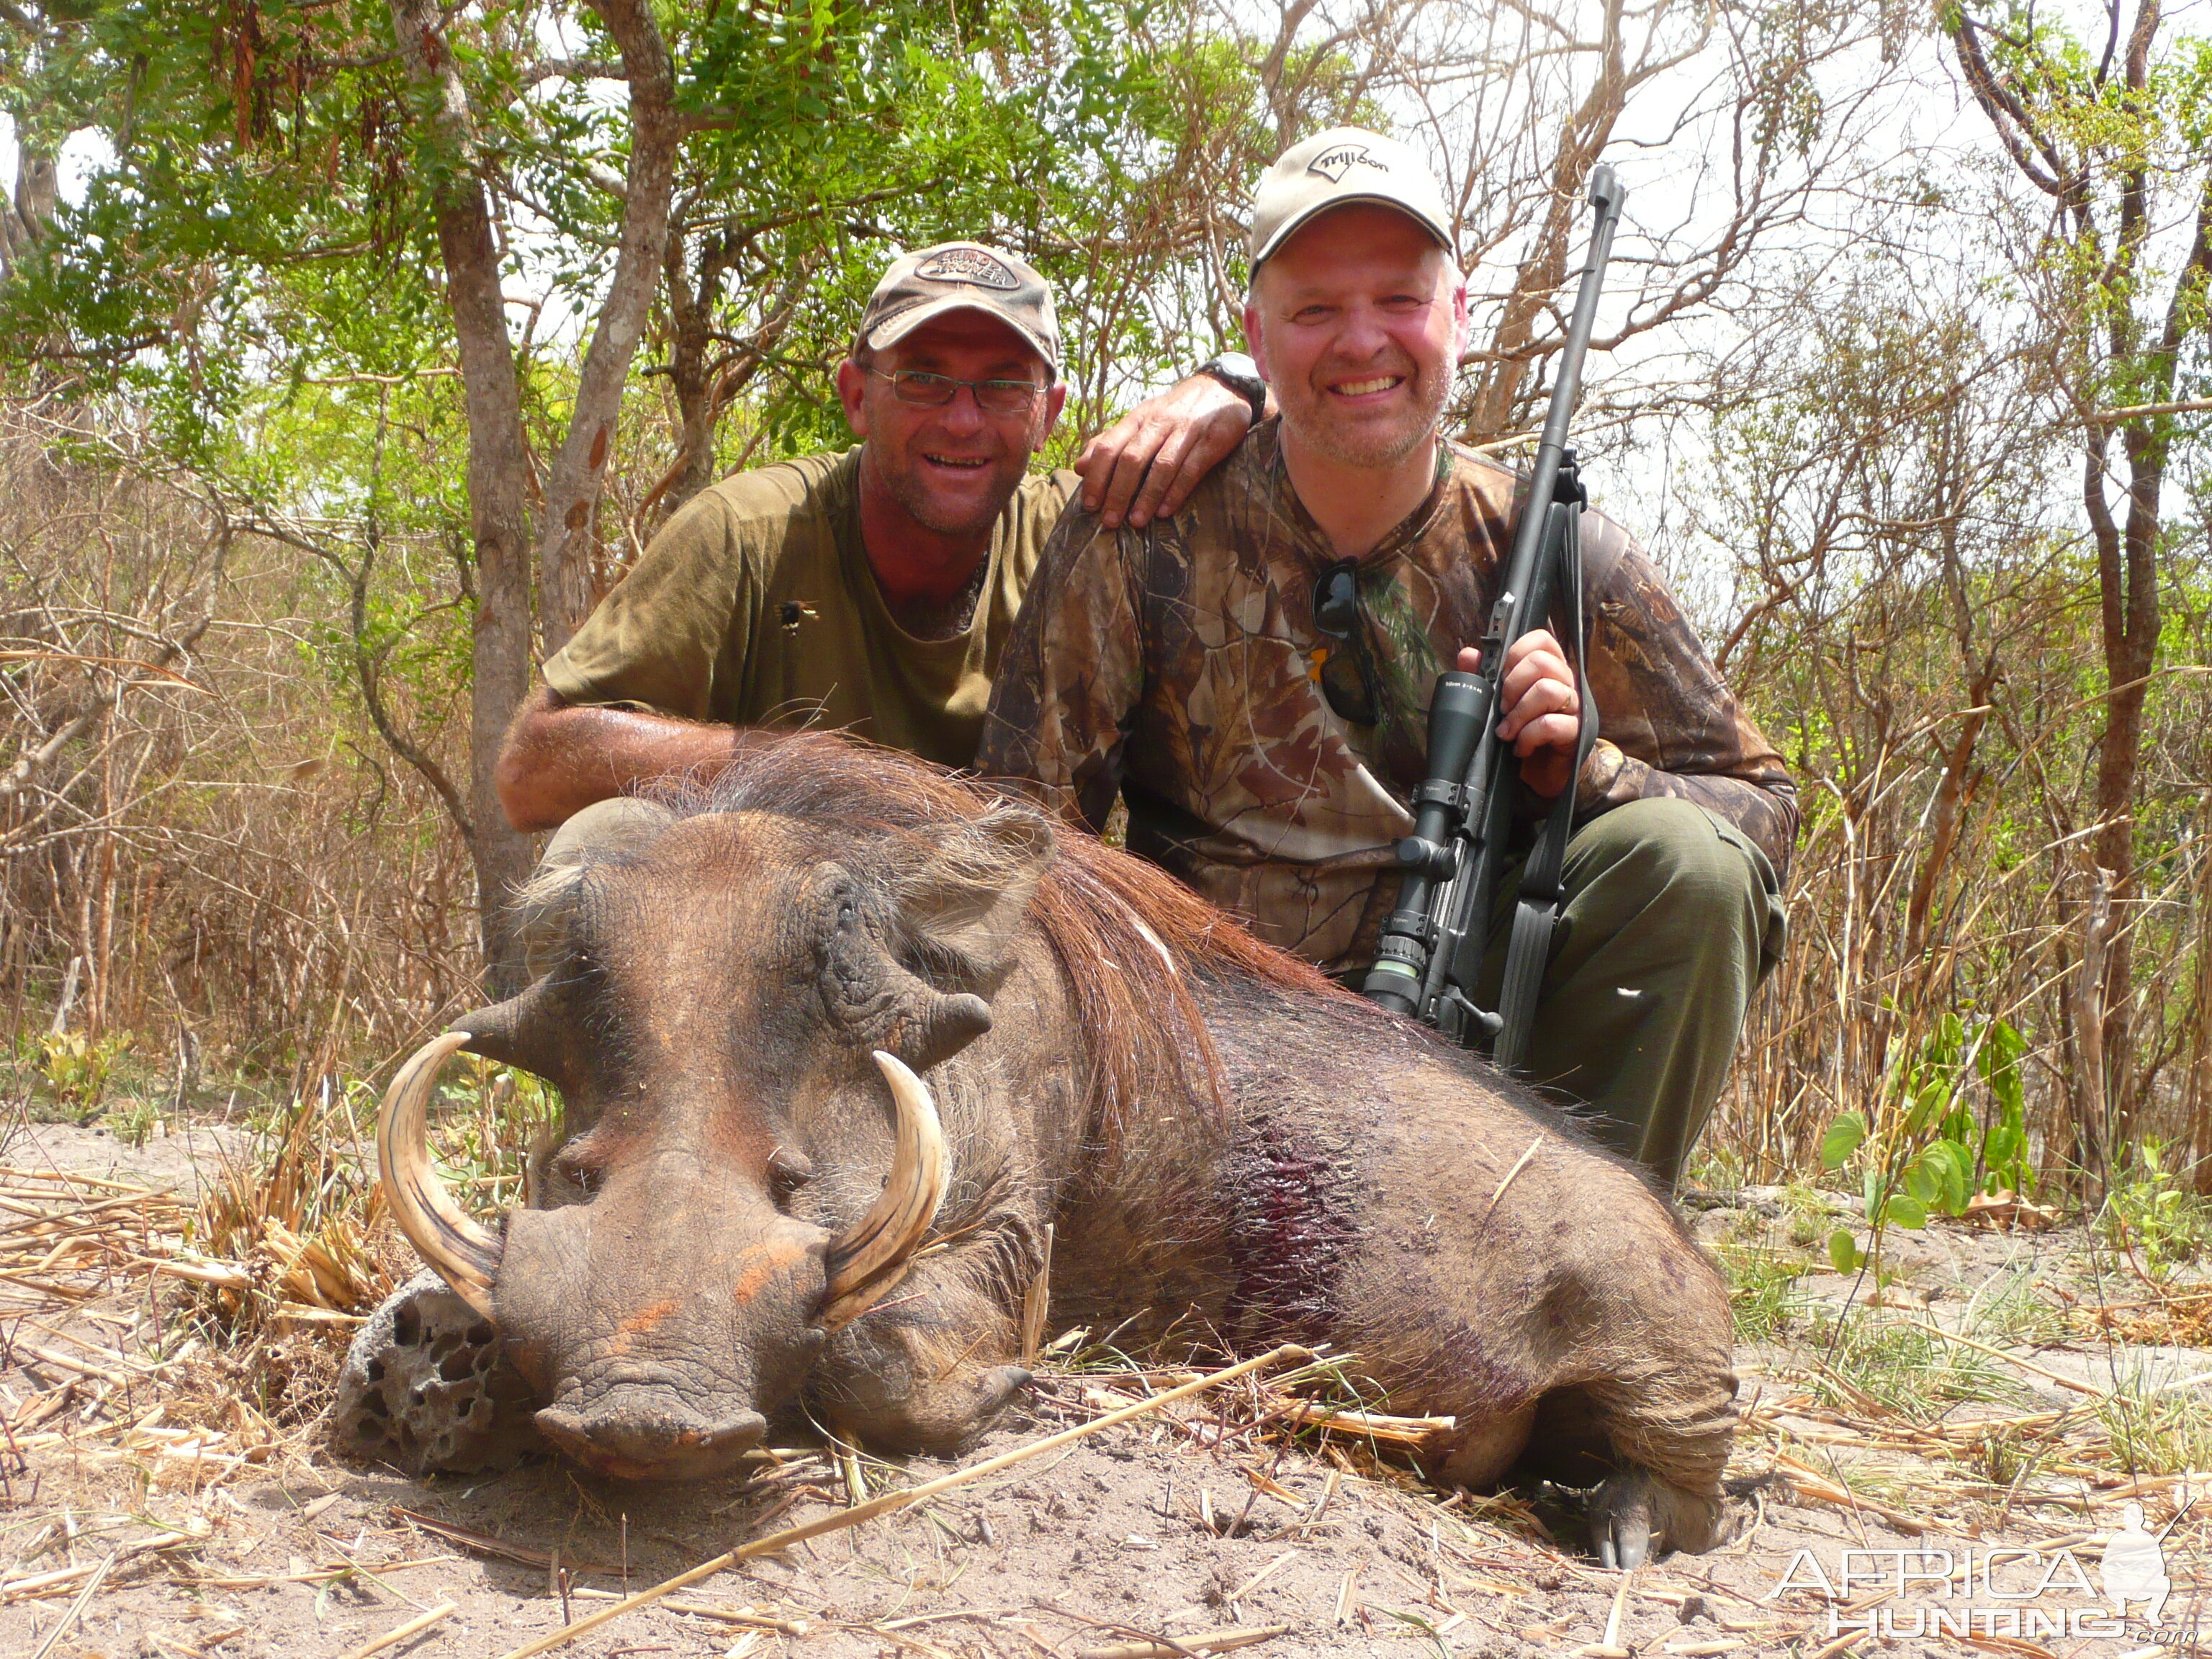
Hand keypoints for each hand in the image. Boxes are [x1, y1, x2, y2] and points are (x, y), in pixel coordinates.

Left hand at [1075, 374, 1253, 528]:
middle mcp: (1159, 423)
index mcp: (1138, 419)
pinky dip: (1176, 492)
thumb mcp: (1141, 421)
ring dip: (1146, 496)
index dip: (1097, 477)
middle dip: (1118, 492)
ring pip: (1161, 465)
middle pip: (1131, 458)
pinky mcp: (1211, 441)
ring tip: (1136, 522)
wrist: (1222, 388)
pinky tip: (1165, 512)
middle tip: (1110, 521)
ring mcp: (1186, 431)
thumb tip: (1080, 467)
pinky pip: (1191, 469)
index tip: (1090, 505)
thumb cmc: (1175, 412)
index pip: (1109, 447)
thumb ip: (1111, 442)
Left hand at [1456, 630, 1580, 798]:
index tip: (1502, 676)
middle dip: (1513, 686)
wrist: (1545, 775)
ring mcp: (1573, 707)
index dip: (1517, 653)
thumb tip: (1468, 655)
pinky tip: (1521, 747)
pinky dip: (1528, 736)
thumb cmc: (1524, 733)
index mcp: (1548, 670)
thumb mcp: (1499, 705)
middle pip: (1543, 661)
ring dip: (1518, 714)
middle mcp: (1565, 683)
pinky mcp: (1576, 732)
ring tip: (1508, 732)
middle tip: (1502, 708)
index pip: (1541, 640)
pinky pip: (1550, 724)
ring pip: (1547, 690)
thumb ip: (1484, 678)